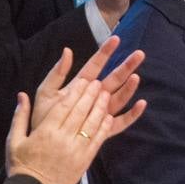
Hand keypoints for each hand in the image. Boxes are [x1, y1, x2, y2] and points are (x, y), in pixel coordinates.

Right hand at [6, 79, 113, 183]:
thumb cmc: (21, 166)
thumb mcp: (13, 140)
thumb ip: (20, 116)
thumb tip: (22, 95)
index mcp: (45, 132)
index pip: (63, 106)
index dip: (75, 92)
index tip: (83, 81)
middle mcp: (62, 138)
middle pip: (80, 112)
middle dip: (90, 95)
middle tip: (98, 83)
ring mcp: (76, 150)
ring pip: (91, 124)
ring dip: (100, 107)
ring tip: (105, 94)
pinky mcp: (84, 161)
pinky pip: (97, 140)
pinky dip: (103, 127)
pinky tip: (109, 116)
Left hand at [32, 38, 146, 134]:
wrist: (42, 144)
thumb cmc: (43, 117)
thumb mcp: (45, 92)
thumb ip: (56, 73)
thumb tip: (67, 51)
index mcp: (80, 85)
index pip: (95, 65)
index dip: (105, 52)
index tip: (116, 39)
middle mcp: (94, 97)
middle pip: (113, 78)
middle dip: (126, 66)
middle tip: (139, 54)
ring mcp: (100, 112)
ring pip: (119, 97)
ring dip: (129, 88)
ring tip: (136, 77)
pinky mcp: (103, 129)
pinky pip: (121, 121)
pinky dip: (133, 114)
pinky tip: (141, 104)